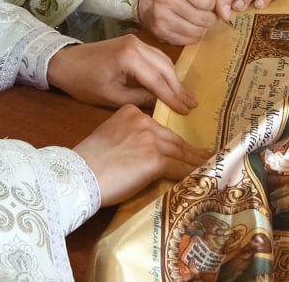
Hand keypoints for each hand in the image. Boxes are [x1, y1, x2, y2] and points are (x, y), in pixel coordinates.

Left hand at [48, 34, 196, 113]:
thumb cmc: (84, 83)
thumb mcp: (112, 97)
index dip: (173, 97)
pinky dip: (165, 71)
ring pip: (163, 60)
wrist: (65, 62)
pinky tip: (172, 85)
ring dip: (175, 78)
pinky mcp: (134, 42)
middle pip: (165, 67)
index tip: (186, 111)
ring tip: (186, 97)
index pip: (157, 79)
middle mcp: (137, 44)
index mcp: (129, 57)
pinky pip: (156, 57)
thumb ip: (140, 99)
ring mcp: (136, 41)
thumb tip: (163, 104)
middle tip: (192, 105)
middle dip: (179, 87)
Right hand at [73, 104, 211, 205]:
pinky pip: (179, 167)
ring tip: (209, 164)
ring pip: (179, 152)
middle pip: (172, 138)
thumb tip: (143, 154)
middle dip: (190, 149)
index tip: (183, 147)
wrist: (79, 175)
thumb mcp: (109, 138)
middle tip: (206, 153)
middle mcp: (143, 121)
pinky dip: (192, 173)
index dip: (172, 141)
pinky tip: (201, 177)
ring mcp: (151, 139)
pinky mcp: (156, 159)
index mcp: (131, 112)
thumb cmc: (88, 162)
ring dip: (196, 160)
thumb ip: (129, 138)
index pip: (158, 128)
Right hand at [137, 0, 232, 44]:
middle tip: (204, 12)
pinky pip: (187, 41)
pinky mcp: (159, 32)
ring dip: (202, 28)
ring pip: (197, 32)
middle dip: (210, 17)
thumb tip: (227, 15)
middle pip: (205, 19)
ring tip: (196, 19)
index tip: (206, 1)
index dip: (212, 3)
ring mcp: (161, 18)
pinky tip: (188, 26)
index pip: (208, 1)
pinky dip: (193, 36)